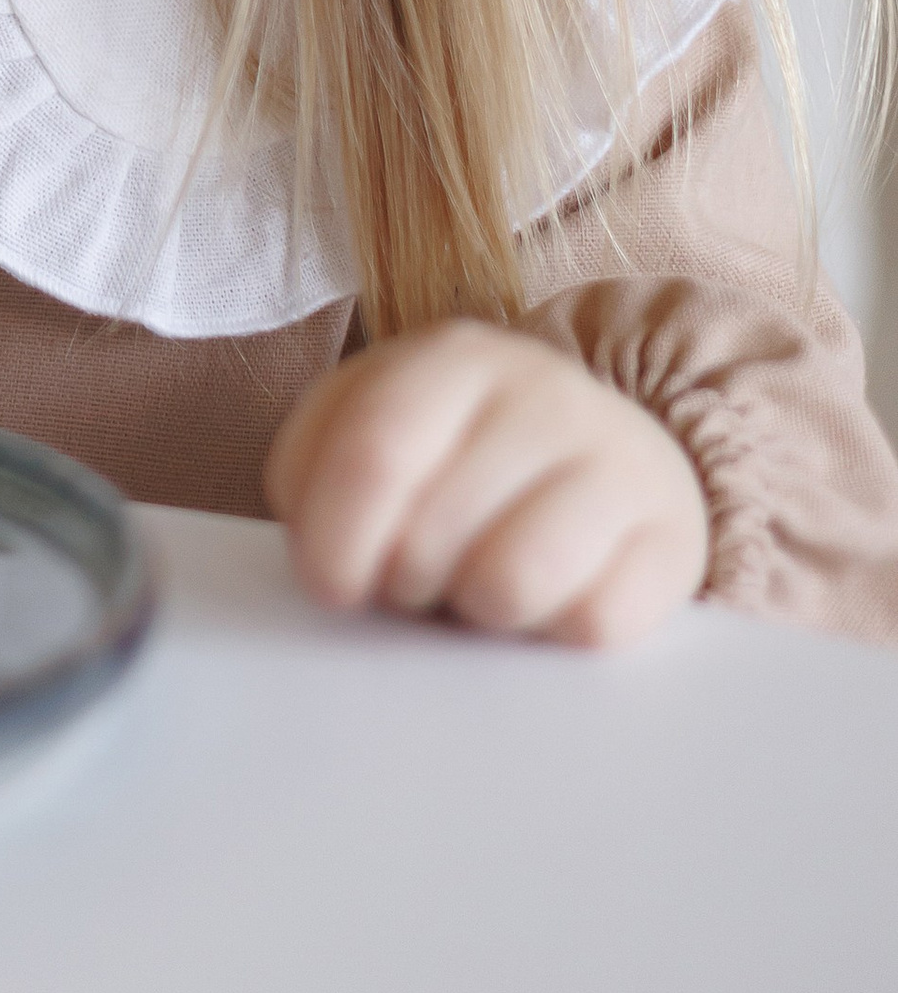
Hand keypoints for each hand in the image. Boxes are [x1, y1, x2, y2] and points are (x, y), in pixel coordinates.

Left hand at [263, 324, 708, 650]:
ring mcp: (617, 461)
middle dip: (401, 587)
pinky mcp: (671, 540)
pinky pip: (590, 626)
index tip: (333, 586)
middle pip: (430, 536)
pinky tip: (552, 599)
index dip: (335, 541)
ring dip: (477, 612)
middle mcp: (542, 391)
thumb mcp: (383, 434)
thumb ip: (322, 477)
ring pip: (509, 587)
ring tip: (479, 585)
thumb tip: (326, 565)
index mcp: (451, 359)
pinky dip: (554, 634)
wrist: (613, 458)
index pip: (373, 453)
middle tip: (415, 579)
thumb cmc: (466, 461)